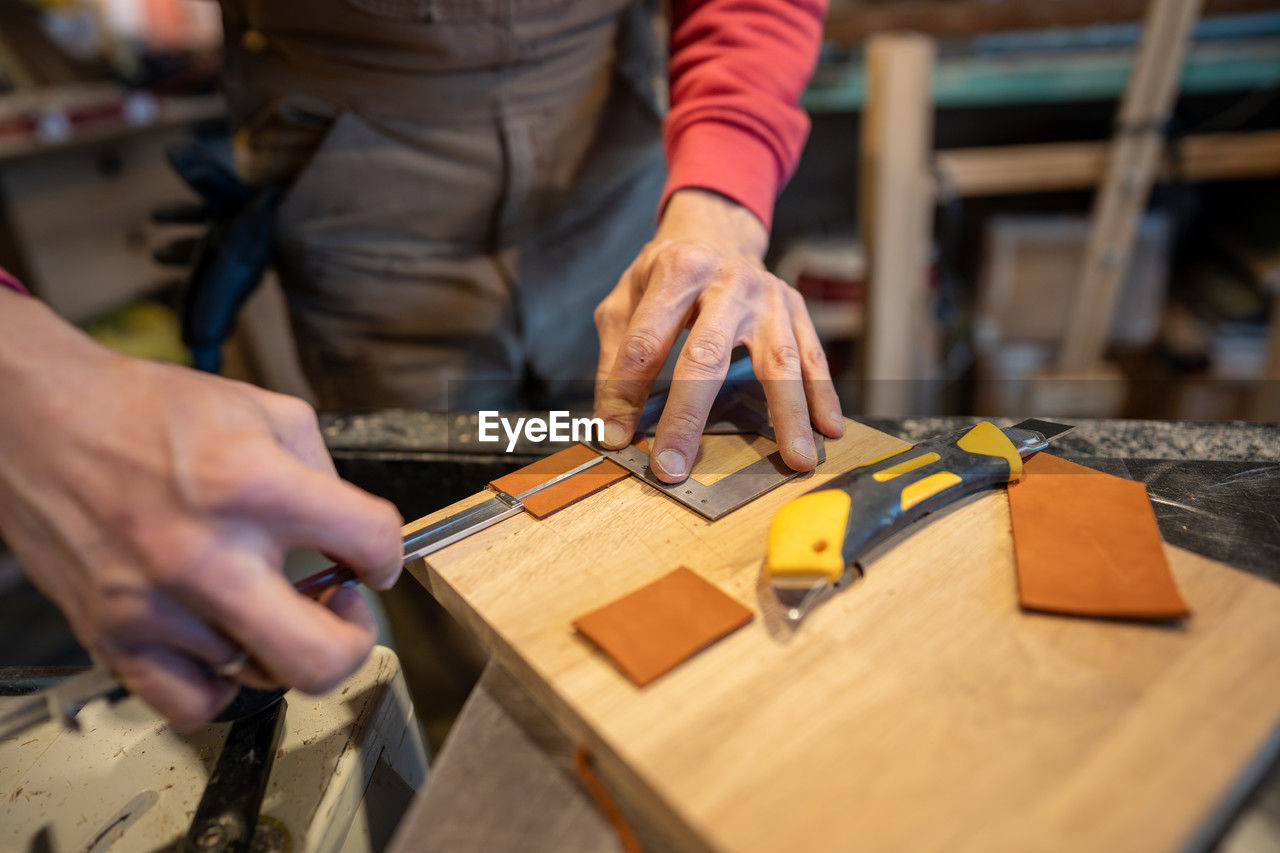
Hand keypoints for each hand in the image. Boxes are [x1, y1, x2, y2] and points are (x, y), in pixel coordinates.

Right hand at [0, 292, 403, 728]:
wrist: (37, 420)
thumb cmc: (143, 411)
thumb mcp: (262, 409)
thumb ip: (323, 471)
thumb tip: (353, 534)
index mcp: (252, 485)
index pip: (370, 542)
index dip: (389, 553)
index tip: (374, 560)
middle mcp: (206, 555)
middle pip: (322, 658)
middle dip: (355, 639)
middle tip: (343, 610)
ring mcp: (156, 606)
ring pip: (260, 675)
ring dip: (277, 641)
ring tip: (264, 598)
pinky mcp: (113, 637)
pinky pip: (193, 705)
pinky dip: (222, 683)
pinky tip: (224, 640)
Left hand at [594, 189, 843, 482]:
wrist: (716, 233)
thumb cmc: (665, 276)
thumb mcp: (625, 301)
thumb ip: (615, 358)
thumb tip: (611, 425)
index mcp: (677, 272)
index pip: (646, 342)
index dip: (626, 392)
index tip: (616, 437)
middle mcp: (726, 281)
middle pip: (706, 356)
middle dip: (687, 418)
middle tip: (675, 466)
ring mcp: (767, 296)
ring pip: (778, 360)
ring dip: (787, 414)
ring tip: (794, 460)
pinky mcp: (794, 308)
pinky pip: (813, 356)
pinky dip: (823, 394)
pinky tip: (828, 428)